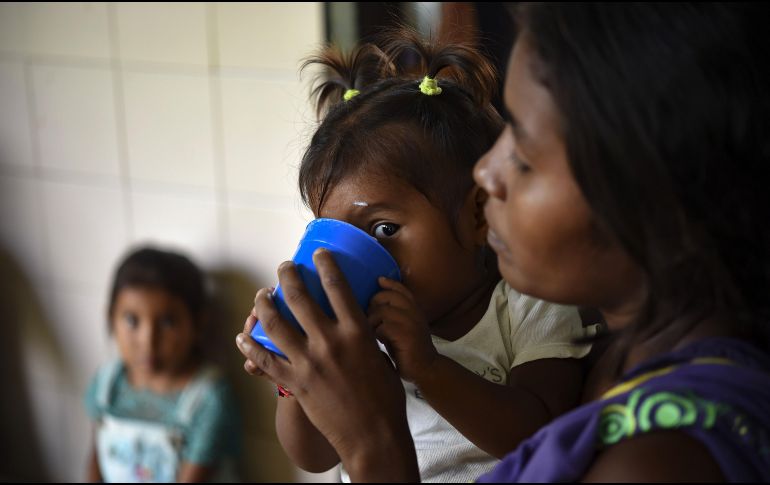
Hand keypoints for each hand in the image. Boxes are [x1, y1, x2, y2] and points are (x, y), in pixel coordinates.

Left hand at [234, 249, 417, 480]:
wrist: (374, 435)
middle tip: (283, 267)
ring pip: (276, 323)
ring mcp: (309, 363)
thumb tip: (356, 321)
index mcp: (357, 332)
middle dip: (287, 276)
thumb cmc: (386, 397)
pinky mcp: (296, 383)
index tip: (318, 253)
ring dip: (264, 304)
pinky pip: (265, 360)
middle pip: (300, 298)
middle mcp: (330, 342)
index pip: (338, 287)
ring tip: (261, 294)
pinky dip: (250, 347)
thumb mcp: (381, 356)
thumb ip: (364, 336)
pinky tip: (243, 337)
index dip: (325, 264)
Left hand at [368, 277, 438, 383]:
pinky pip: (382, 327)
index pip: (401, 289)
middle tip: (370, 318)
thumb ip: (392, 316)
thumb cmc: (408, 350)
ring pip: (381, 311)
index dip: (389, 283)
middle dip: (373, 304)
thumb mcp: (402, 328)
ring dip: (372, 322)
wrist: (427, 370)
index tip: (379, 279)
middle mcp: (414, 312)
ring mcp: (410, 322)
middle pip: (387, 296)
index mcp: (414, 309)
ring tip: (372, 332)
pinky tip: (377, 342)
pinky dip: (376, 334)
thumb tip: (371, 306)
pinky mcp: (405, 334)